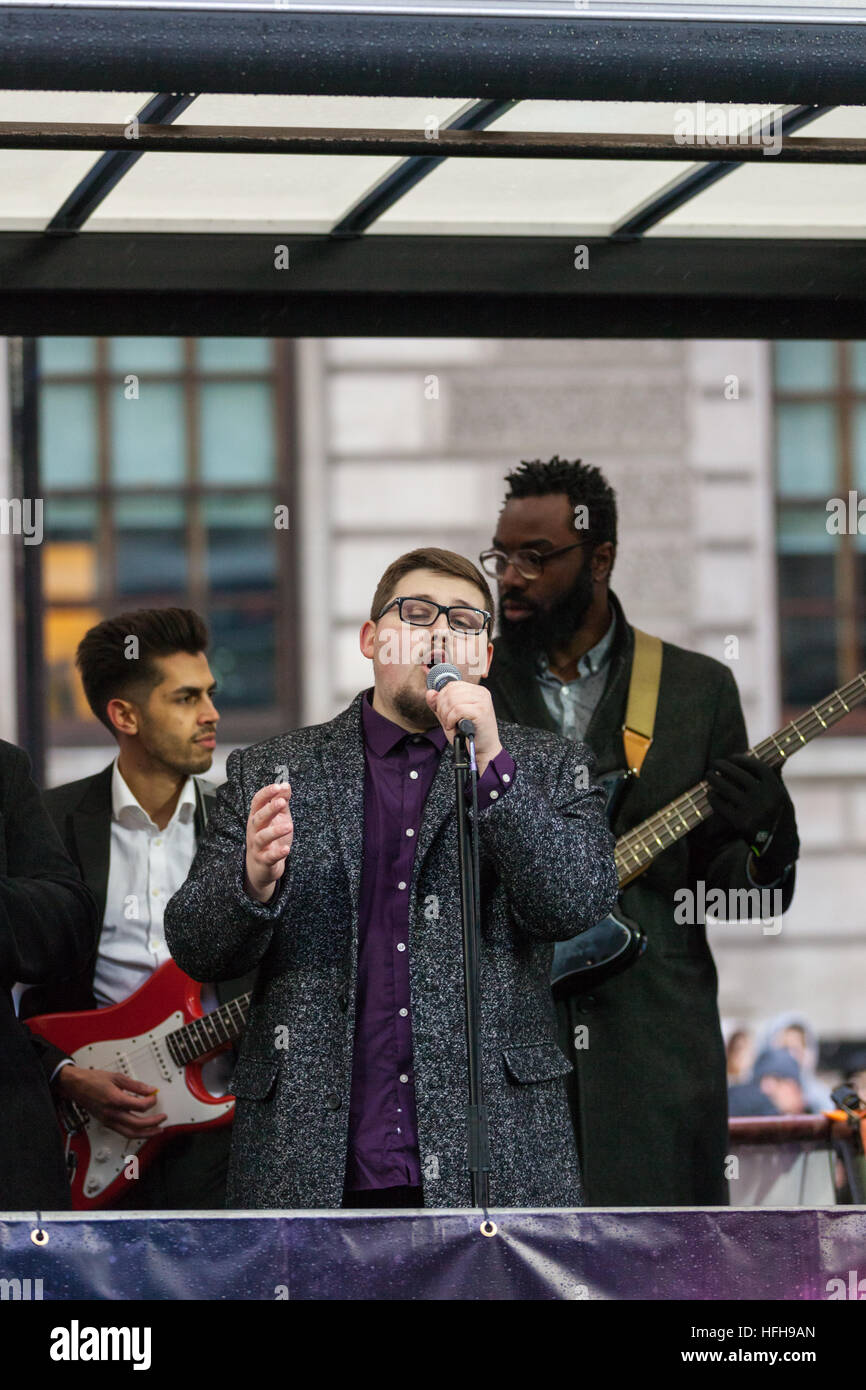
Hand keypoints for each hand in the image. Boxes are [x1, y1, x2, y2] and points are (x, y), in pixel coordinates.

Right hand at [56, 1066, 166, 1138]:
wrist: (76, 1085)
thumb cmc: (93, 1080)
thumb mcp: (117, 1077)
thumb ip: (136, 1085)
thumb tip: (150, 1090)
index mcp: (115, 1100)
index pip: (140, 1106)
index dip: (152, 1101)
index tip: (154, 1096)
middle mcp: (111, 1114)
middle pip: (137, 1124)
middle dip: (154, 1123)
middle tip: (163, 1118)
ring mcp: (108, 1121)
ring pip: (130, 1133)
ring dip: (146, 1133)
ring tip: (157, 1130)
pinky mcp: (106, 1123)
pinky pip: (123, 1131)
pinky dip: (135, 1132)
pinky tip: (142, 1128)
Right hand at [245, 782, 292, 903]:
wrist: (262, 867)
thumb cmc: (271, 839)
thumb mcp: (278, 818)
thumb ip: (281, 802)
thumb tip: (286, 784)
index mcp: (257, 818)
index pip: (257, 803)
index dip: (266, 794)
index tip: (277, 786)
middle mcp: (254, 831)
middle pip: (258, 818)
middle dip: (269, 809)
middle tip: (282, 802)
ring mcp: (257, 846)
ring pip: (262, 837)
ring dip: (275, 831)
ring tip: (289, 825)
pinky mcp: (264, 861)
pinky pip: (269, 857)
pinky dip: (277, 853)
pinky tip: (286, 849)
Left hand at [425, 681, 501, 775]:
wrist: (484, 749)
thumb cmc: (469, 734)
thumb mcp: (450, 716)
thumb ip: (440, 704)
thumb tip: (430, 693)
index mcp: (475, 690)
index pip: (452, 685)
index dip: (441, 698)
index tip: (442, 712)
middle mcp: (481, 693)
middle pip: (450, 691)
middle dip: (442, 707)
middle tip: (446, 720)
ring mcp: (482, 701)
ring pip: (453, 700)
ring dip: (446, 715)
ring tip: (450, 724)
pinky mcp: (481, 711)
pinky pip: (457, 710)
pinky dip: (451, 719)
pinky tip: (453, 726)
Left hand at [706, 753, 798, 878]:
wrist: (779, 845)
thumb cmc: (778, 814)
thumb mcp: (782, 795)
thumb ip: (777, 775)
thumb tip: (782, 753)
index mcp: (777, 790)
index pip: (757, 766)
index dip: (742, 760)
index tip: (732, 757)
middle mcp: (766, 799)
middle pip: (739, 775)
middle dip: (724, 767)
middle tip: (714, 764)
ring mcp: (753, 812)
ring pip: (727, 789)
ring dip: (714, 779)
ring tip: (709, 775)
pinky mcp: (740, 824)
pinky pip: (721, 806)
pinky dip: (713, 798)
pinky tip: (710, 793)